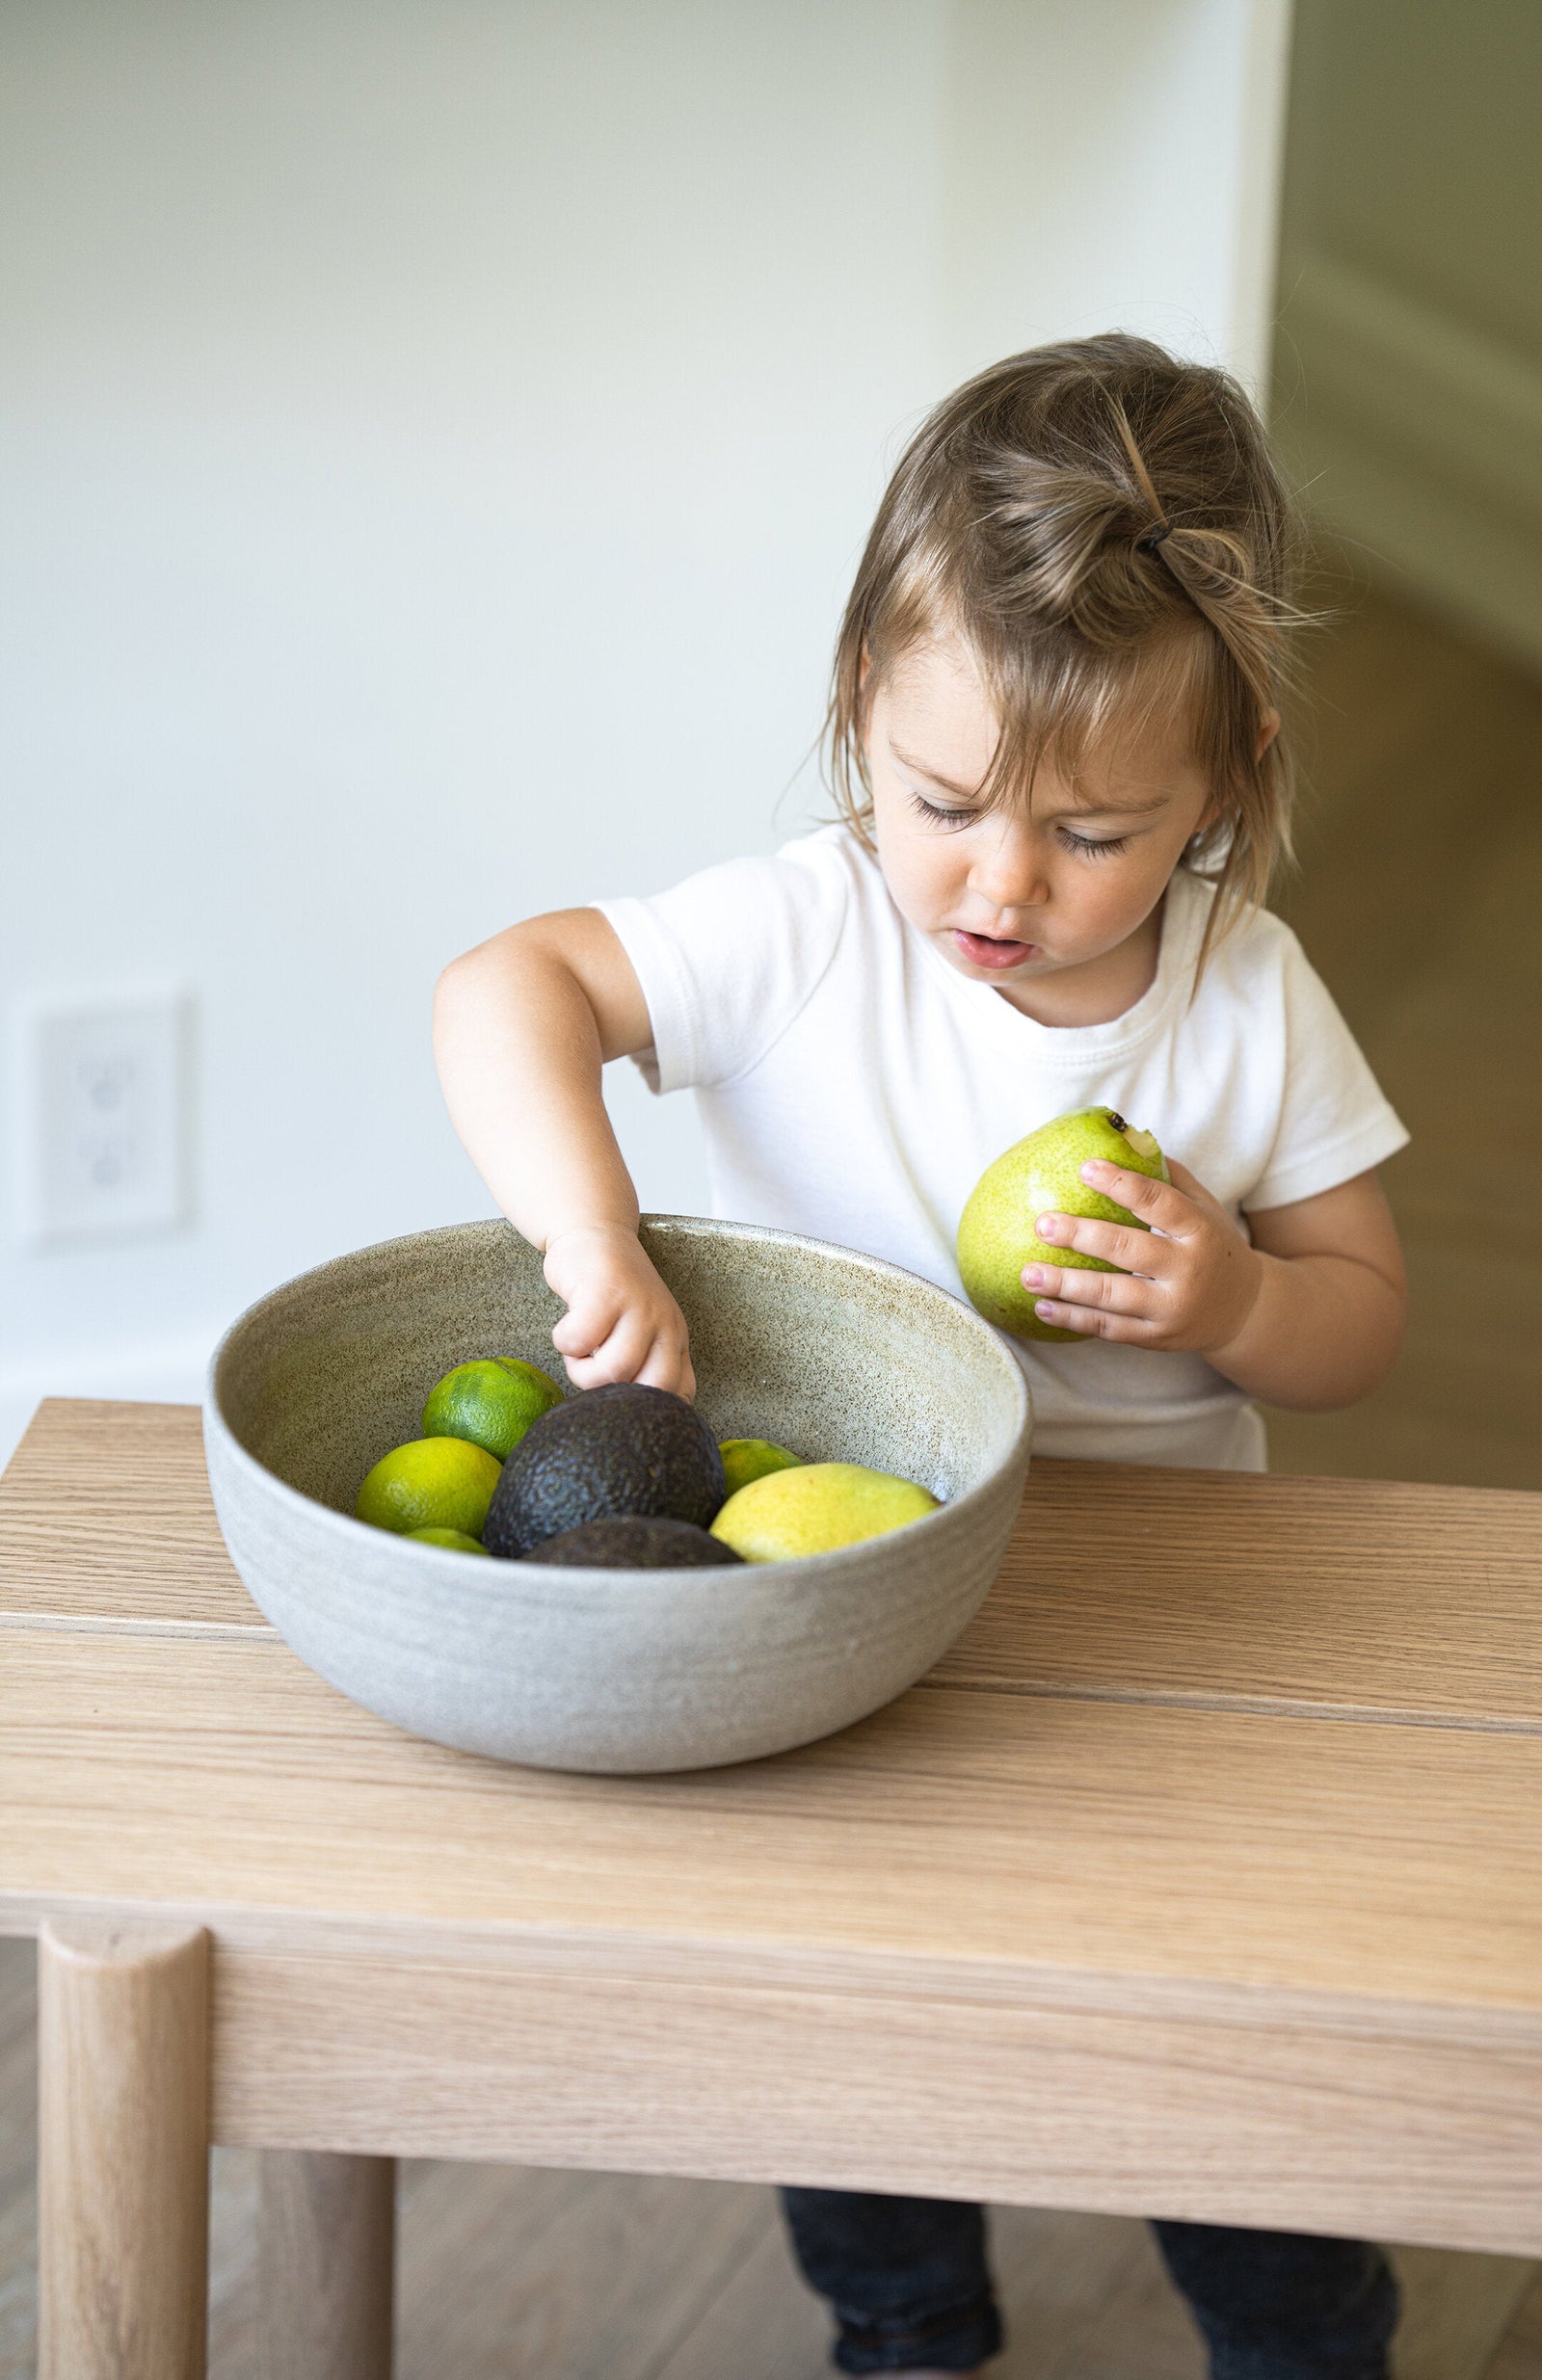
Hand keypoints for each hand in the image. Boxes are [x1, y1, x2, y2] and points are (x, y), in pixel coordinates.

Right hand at [542, 1223, 695, 1396]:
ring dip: (582, 1370)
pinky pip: (579, 1341)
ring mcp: (637, 1306)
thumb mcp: (643, 1329)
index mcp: (675, 1339)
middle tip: (593, 1374)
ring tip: (577, 1351)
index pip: (679, 1394)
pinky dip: (565, 1343)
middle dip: (613, 1394)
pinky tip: (567, 1329)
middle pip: (651, 1389)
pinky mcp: (604, 1291)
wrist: (593, 1233)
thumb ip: (648, 1366)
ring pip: (614, 1370)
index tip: (619, 1405)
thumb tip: (638, 1419)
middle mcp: (664, 1323)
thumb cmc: (612, 1293)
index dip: (647, 1412)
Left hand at [1021, 1156, 1262, 1354]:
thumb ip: (1168, 1177)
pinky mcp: (1156, 1337)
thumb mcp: (1204, 1207)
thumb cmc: (1210, 1245)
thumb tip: (1123, 1135)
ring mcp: (1172, 1308)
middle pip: (1129, 1250)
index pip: (1160, 1202)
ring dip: (1067, 1285)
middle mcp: (1188, 1270)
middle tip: (1042, 1224)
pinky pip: (1109, 1328)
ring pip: (1113, 1295)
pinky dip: (1073, 1318)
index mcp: (1200, 1230)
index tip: (1085, 1167)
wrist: (1243, 1309)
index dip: (1122, 1184)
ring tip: (1029, 1273)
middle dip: (1081, 1235)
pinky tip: (1042, 1307)